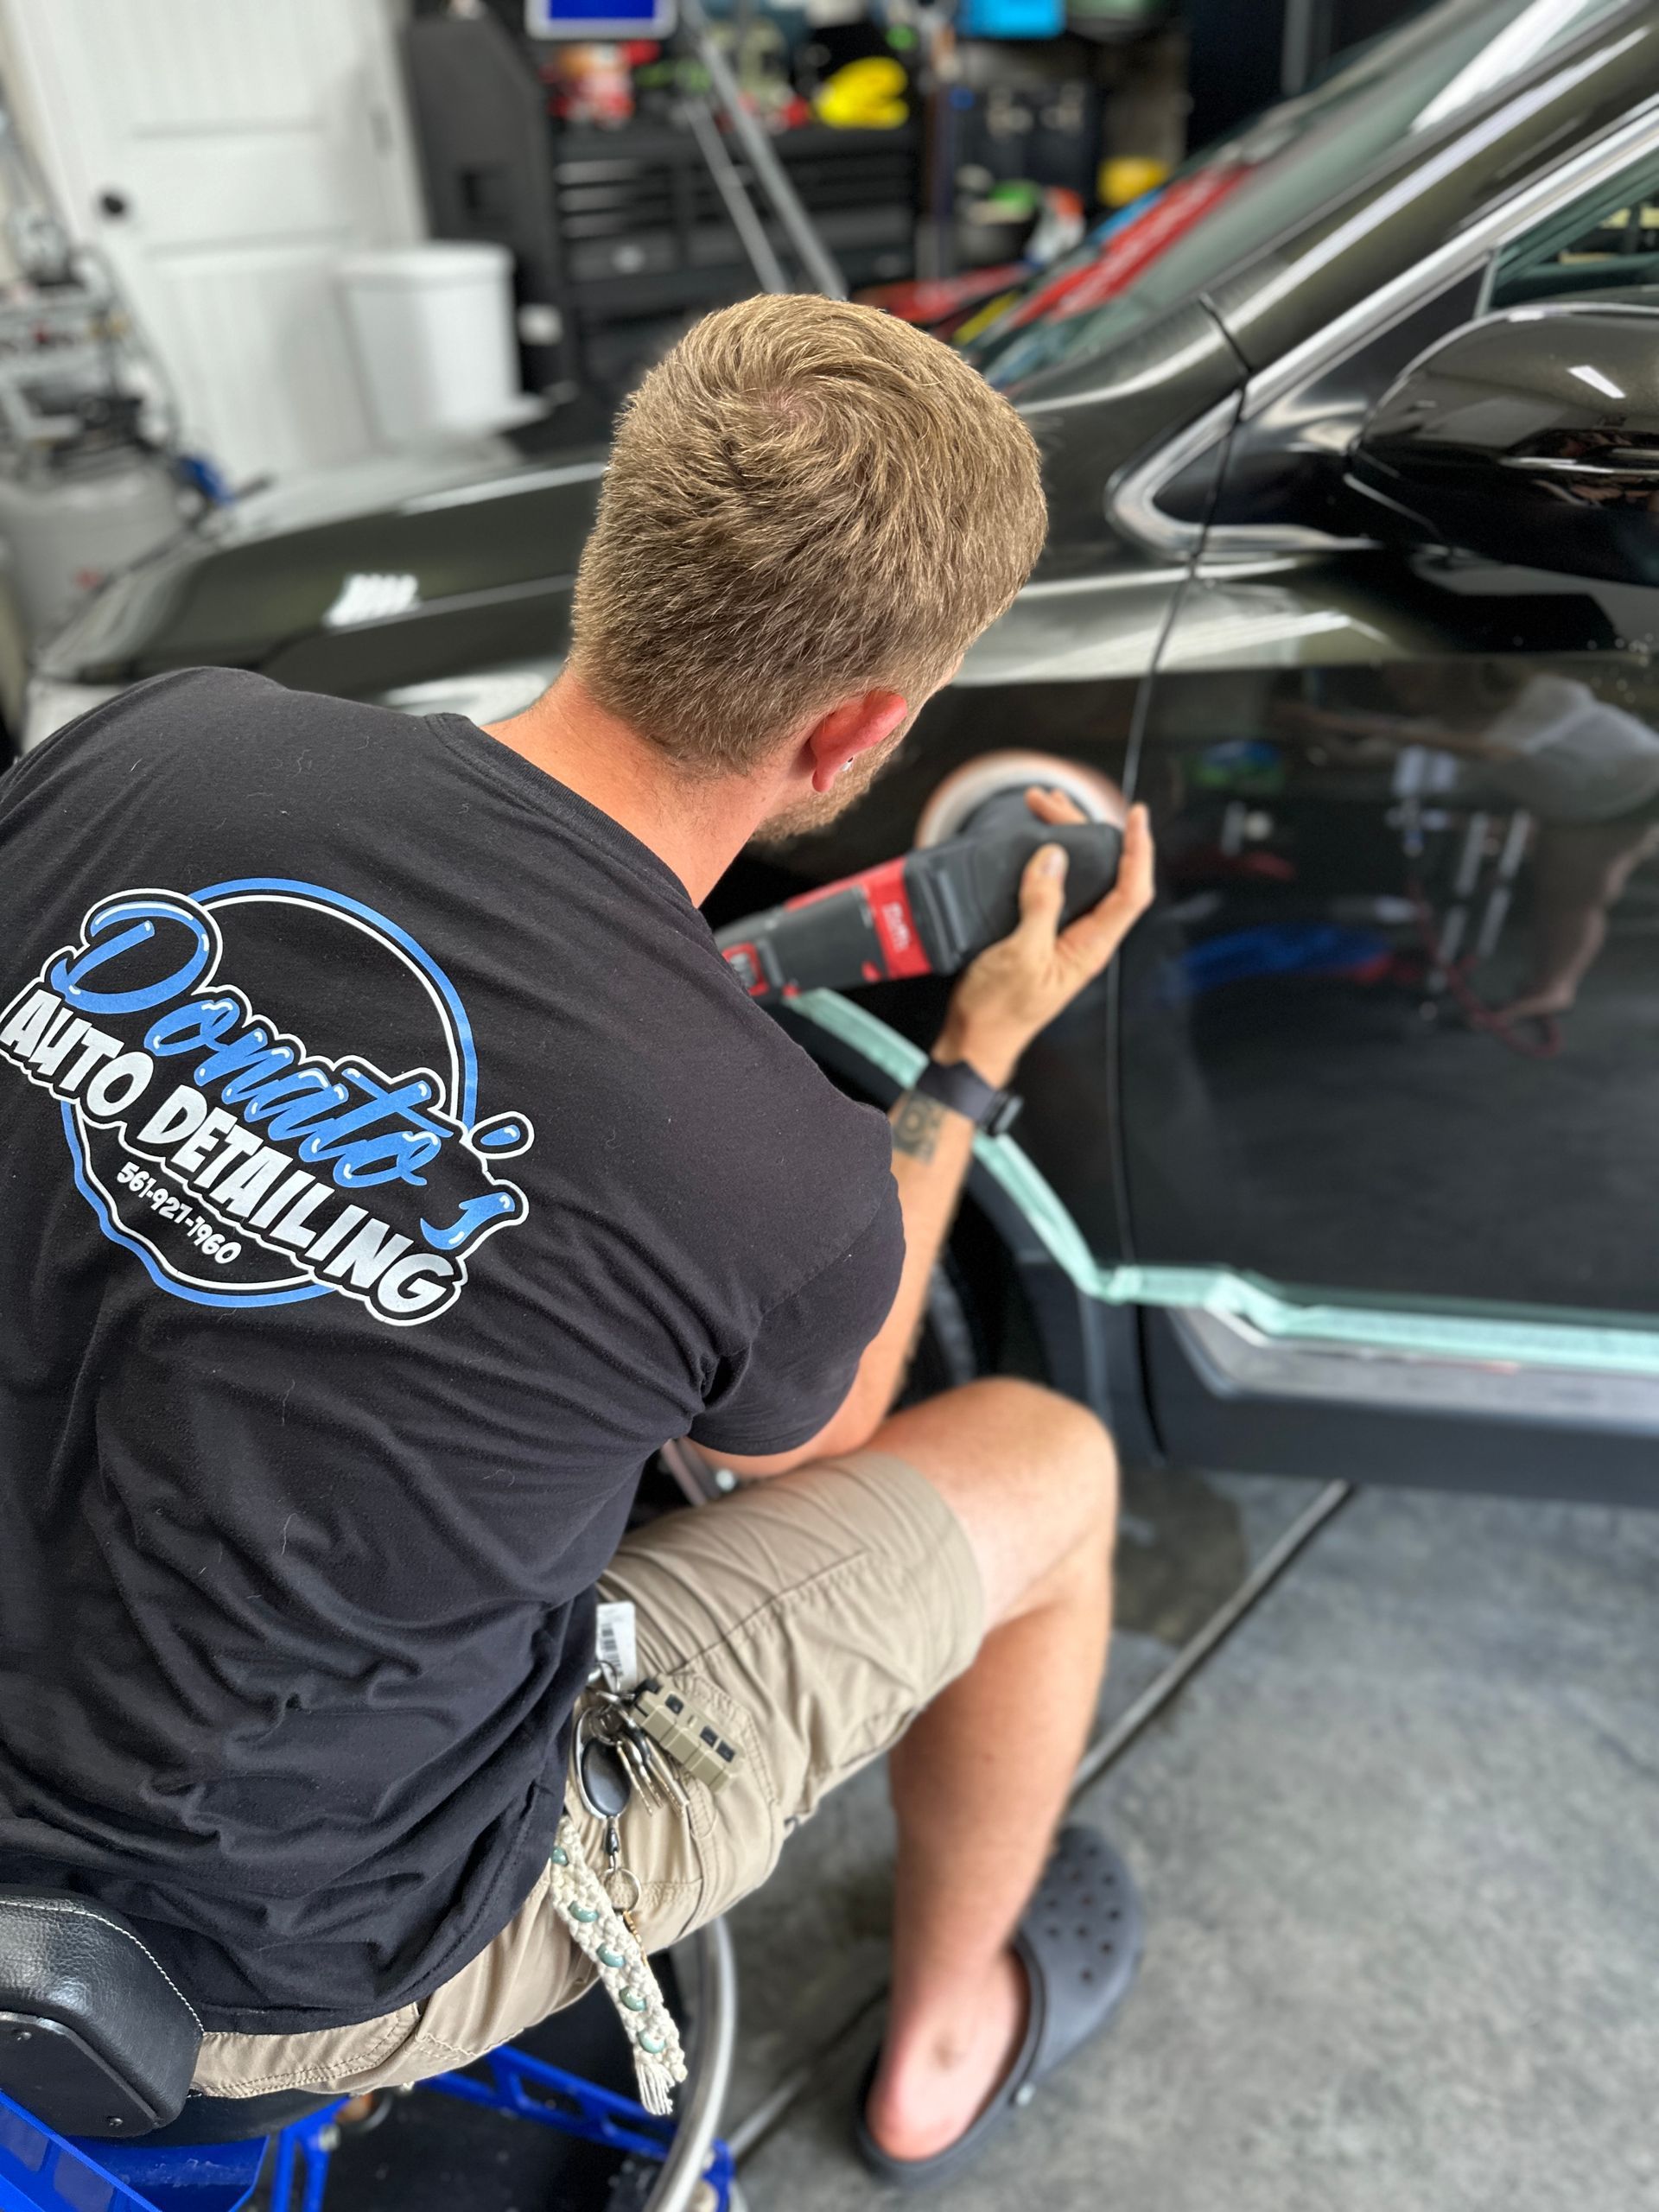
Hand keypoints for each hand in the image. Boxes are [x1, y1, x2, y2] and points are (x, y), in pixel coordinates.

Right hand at [935, 788, 1154, 1088]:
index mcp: (1091, 946)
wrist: (974, 1039)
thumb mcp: (1021, 956)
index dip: (1140, 852)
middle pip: (1102, 873)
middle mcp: (1084, 937)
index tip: (1136, 816)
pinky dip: (1043, 859)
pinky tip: (1031, 843)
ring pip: (1077, 876)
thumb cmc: (999, 1010)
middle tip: (1049, 801)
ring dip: (1063, 839)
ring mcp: (1062, 934)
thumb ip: (1041, 906)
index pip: (1132, 892)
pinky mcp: (1039, 932)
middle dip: (1084, 830)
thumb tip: (1054, 858)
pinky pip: (1051, 887)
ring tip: (1040, 807)